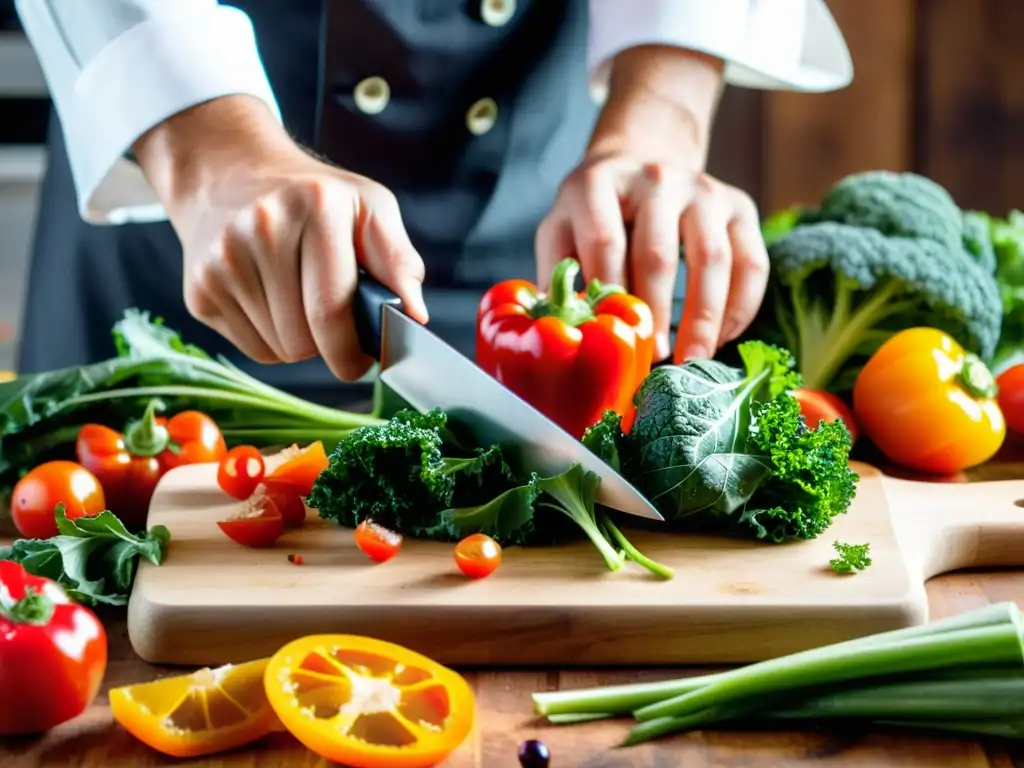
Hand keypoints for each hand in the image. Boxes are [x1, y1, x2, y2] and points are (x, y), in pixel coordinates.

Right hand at [133, 96, 427, 380]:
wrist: (228, 172)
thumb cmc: (312, 197)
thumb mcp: (368, 205)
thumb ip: (398, 260)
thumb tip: (413, 315)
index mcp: (315, 207)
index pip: (331, 311)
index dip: (352, 352)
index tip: (364, 359)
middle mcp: (261, 231)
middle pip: (303, 340)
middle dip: (329, 345)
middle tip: (335, 320)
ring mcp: (222, 262)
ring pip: (279, 351)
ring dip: (300, 342)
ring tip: (301, 301)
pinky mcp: (198, 292)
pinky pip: (253, 349)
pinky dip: (272, 340)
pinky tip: (273, 302)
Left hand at [536, 153, 767, 362]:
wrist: (642, 166)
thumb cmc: (595, 214)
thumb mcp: (561, 230)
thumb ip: (557, 272)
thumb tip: (565, 328)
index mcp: (598, 183)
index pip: (605, 242)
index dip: (612, 294)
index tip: (618, 337)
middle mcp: (655, 178)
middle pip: (658, 254)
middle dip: (657, 313)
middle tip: (656, 359)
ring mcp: (703, 189)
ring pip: (712, 259)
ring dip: (706, 317)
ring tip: (694, 358)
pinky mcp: (740, 206)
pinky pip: (751, 263)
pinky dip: (739, 307)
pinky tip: (721, 337)